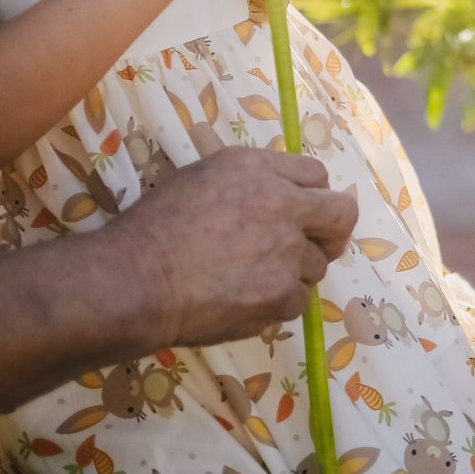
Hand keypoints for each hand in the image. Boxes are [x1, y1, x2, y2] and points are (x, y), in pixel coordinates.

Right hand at [97, 147, 357, 347]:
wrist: (134, 281)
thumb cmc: (153, 229)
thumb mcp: (200, 179)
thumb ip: (249, 182)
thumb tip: (278, 194)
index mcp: (259, 170)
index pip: (316, 175)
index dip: (310, 195)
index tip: (302, 211)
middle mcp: (283, 205)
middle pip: (341, 215)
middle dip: (331, 231)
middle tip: (314, 245)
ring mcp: (287, 253)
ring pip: (315, 265)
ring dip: (292, 272)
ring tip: (249, 279)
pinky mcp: (282, 295)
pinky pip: (297, 300)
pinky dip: (276, 303)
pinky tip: (242, 300)